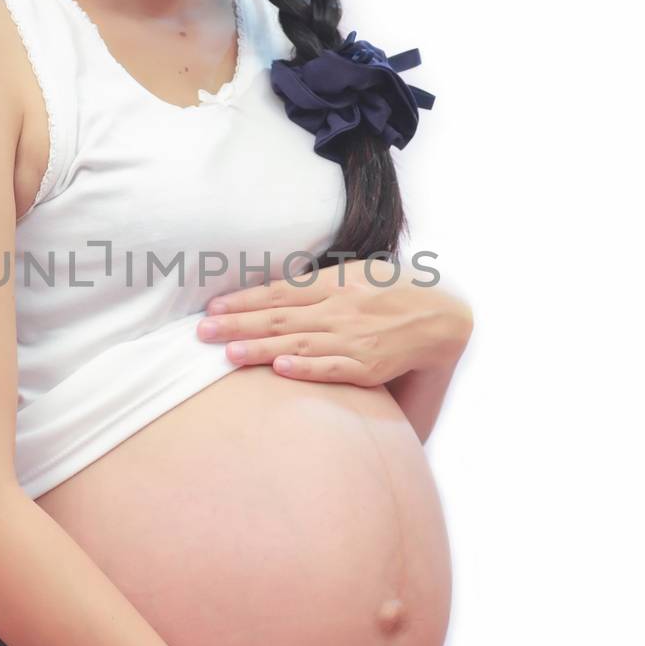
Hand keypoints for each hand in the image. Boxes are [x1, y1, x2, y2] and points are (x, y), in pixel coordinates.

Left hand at [196, 258, 472, 387]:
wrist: (442, 317)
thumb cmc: (392, 294)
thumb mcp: (355, 276)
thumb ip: (316, 284)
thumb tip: (272, 293)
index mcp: (334, 284)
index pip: (279, 292)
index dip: (244, 300)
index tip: (212, 309)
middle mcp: (340, 309)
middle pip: (280, 317)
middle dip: (238, 325)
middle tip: (202, 334)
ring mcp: (353, 338)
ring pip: (299, 343)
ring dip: (261, 348)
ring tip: (228, 353)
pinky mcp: (368, 365)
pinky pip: (333, 367)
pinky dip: (307, 368)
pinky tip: (280, 370)